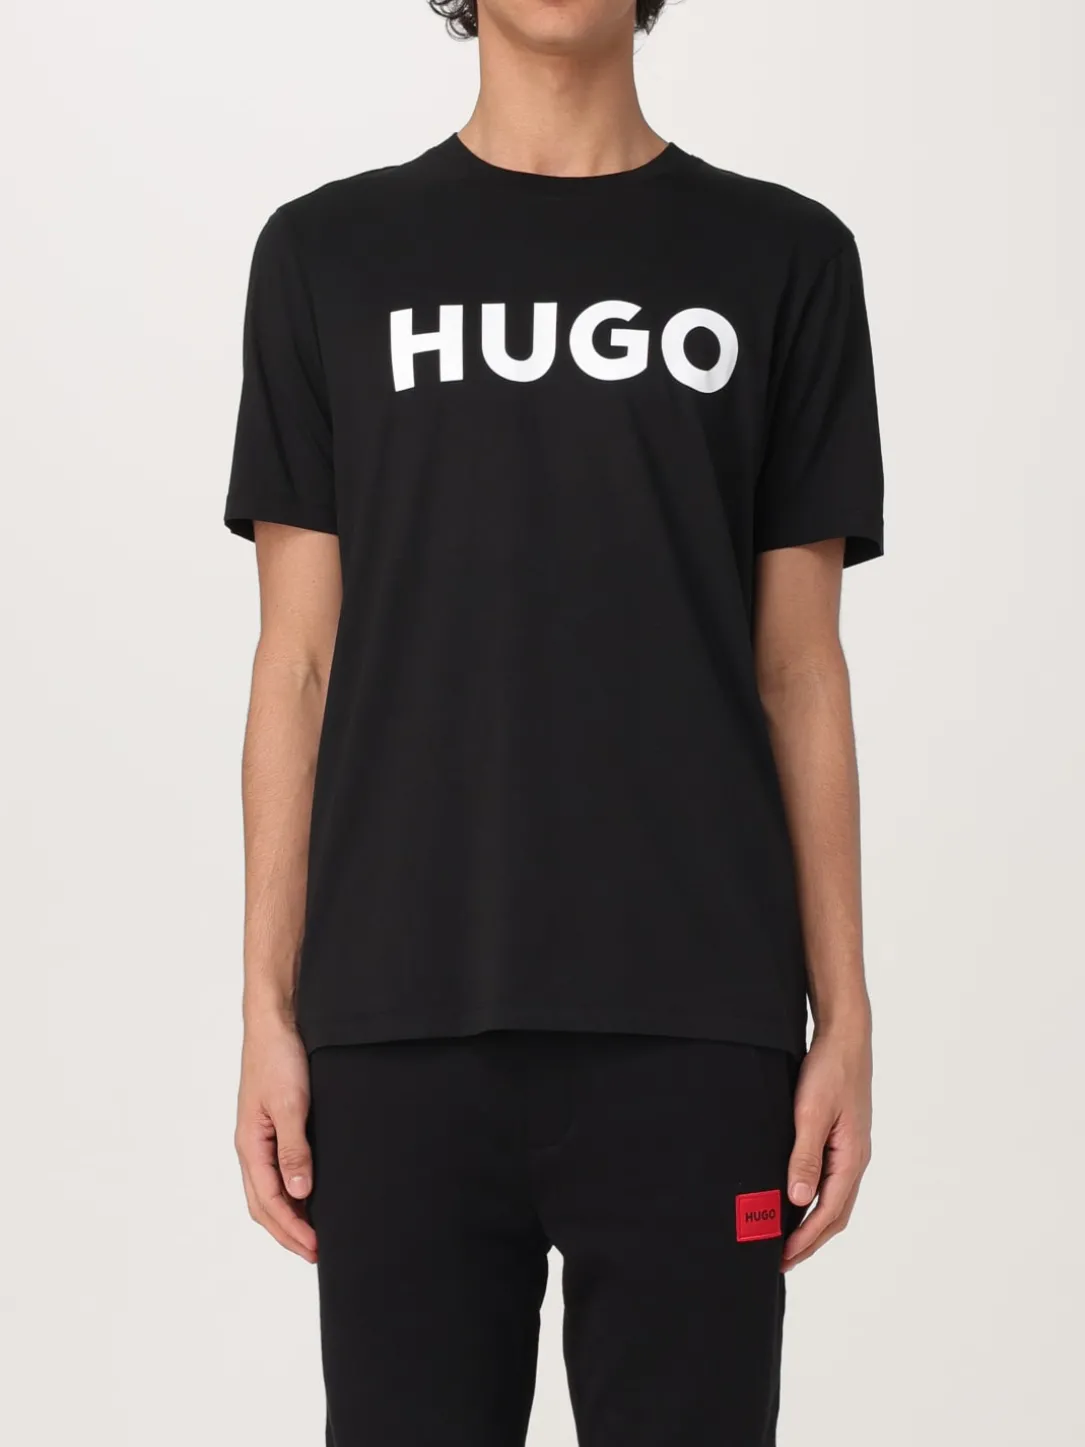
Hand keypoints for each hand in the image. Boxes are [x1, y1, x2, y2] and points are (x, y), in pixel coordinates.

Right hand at [235, 1016, 317, 1262]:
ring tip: (311, 1233)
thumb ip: (294, 1149)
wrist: (275, 1021)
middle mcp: (249, 1146)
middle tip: (315, 1253)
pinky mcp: (270, 1124)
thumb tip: (298, 1194)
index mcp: (249, 1145)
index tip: (316, 1248)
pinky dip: (288, 1191)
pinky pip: (275, 1169)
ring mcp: (258, 1136)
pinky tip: (307, 1193)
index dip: (292, 1229)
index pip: (268, 1202)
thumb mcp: (291, 1105)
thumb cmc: (279, 1057)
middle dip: (287, 1232)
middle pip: (263, 1204)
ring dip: (286, 1215)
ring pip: (267, 1189)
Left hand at [781, 1020, 871, 1270]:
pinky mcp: (842, 1139)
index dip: (806, 1238)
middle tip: (781, 1260)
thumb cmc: (829, 1071)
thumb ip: (805, 1157)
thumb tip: (797, 1200)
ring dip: (813, 1223)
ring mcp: (851, 1150)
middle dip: (810, 1240)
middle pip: (835, 1214)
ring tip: (786, 1239)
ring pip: (835, 1199)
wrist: (844, 1038)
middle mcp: (856, 1160)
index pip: (829, 1212)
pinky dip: (815, 1200)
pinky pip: (831, 1181)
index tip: (783, 1257)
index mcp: (852, 1158)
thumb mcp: (810, 1113)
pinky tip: (796, 1200)